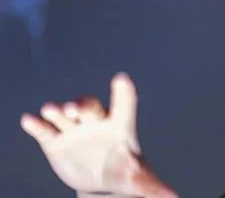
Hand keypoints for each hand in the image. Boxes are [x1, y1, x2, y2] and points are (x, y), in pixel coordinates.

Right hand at [20, 73, 176, 196]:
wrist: (100, 181)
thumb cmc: (124, 171)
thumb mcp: (138, 179)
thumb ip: (153, 187)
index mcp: (120, 125)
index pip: (124, 104)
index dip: (123, 92)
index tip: (121, 79)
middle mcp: (96, 121)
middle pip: (89, 106)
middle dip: (81, 105)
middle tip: (74, 108)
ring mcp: (75, 129)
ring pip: (64, 114)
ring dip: (57, 110)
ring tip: (50, 110)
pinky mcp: (55, 141)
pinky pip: (45, 130)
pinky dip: (37, 125)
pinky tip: (29, 121)